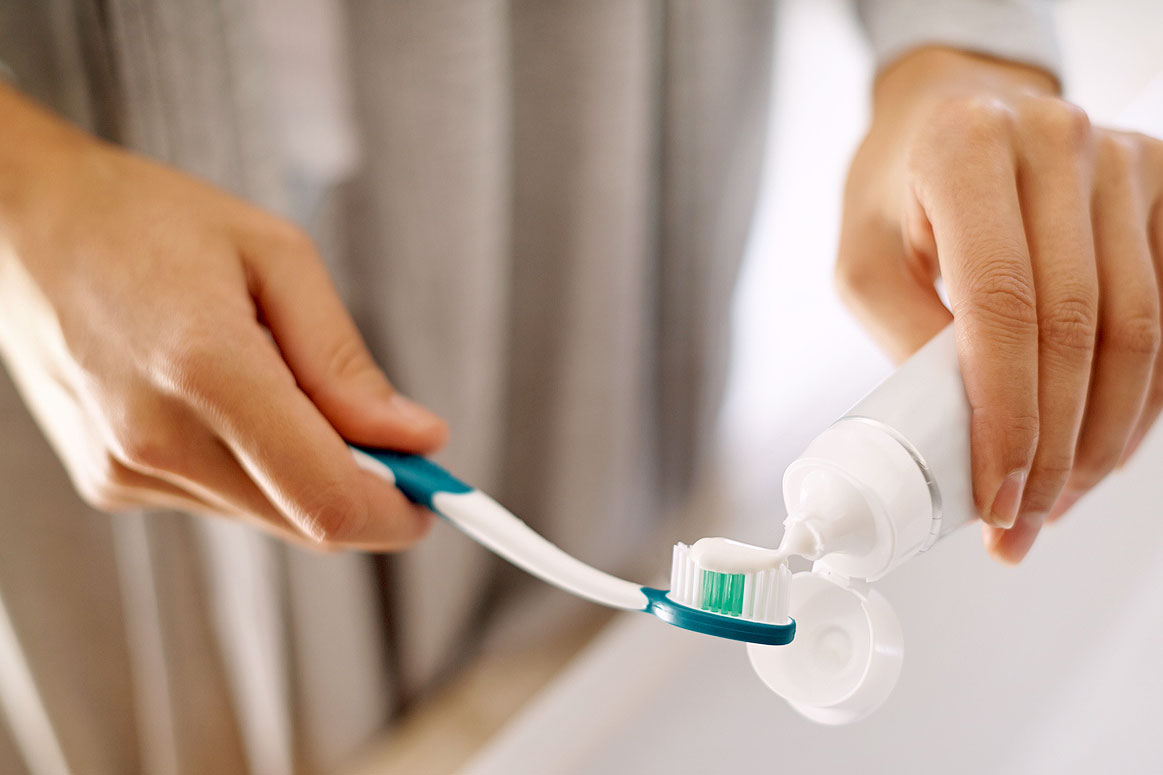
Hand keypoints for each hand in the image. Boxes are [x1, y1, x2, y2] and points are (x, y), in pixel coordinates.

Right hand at [0, 84, 447, 550]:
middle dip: (363, 490)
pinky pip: (220, 499)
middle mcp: (157, 441)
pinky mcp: (110, 482)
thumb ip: (346, 362)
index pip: (328, 500)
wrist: (19, 226)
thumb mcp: (275, 257)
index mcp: (207, 372)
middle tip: (385, 434)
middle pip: (305, 521)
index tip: (435, 497)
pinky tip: (223, 397)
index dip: (399, 513)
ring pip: (267, 515)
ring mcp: (125, 471)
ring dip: (303, 472)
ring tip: (275, 380)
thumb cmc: (150, 222)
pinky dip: (252, 466)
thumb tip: (417, 438)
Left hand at [836, 48, 1162, 562]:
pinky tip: (1099, 446)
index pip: (1003, 306)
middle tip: (1027, 519)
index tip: (997, 494)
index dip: (1006, 416)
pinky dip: (1137, 395)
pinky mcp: (1159, 186)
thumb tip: (958, 435)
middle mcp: (1058, 143)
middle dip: (1055, 446)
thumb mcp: (862, 256)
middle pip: (1078, 328)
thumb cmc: (897, 186)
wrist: (952, 109)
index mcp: (967, 149)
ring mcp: (1122, 160)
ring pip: (1138, 328)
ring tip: (1060, 499)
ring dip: (1103, 434)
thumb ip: (903, 335)